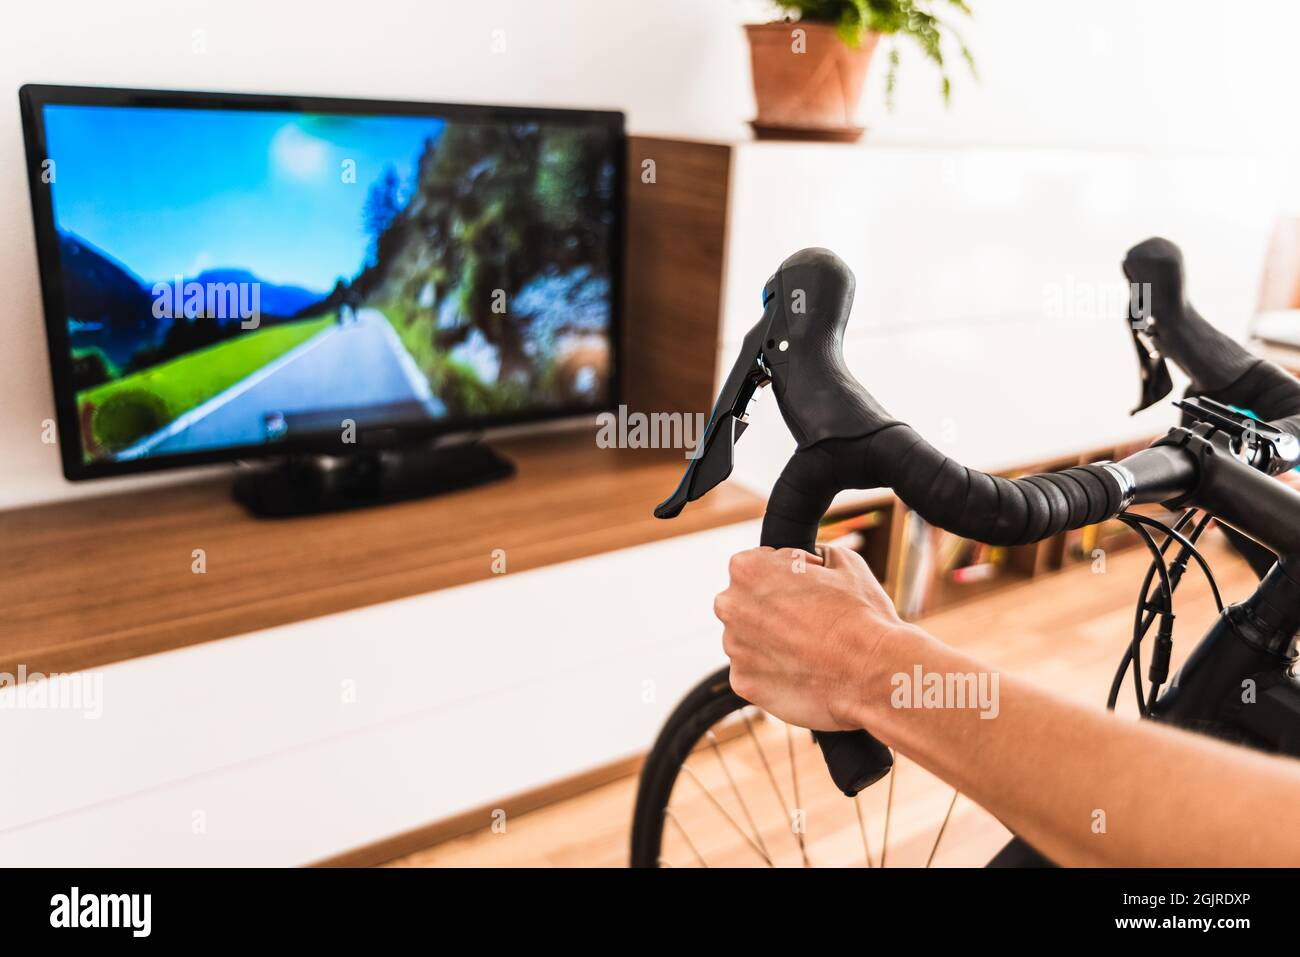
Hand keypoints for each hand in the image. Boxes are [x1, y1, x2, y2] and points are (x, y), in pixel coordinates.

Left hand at [714, 544, 912, 731]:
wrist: (873, 672)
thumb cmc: (861, 614)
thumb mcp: (843, 562)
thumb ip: (814, 556)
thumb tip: (813, 560)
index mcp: (747, 568)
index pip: (757, 564)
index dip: (786, 573)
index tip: (807, 587)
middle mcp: (731, 606)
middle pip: (746, 602)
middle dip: (771, 608)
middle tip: (809, 620)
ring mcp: (734, 647)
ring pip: (747, 639)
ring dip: (770, 641)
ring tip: (810, 649)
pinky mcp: (743, 683)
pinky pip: (753, 672)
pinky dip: (773, 673)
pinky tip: (802, 671)